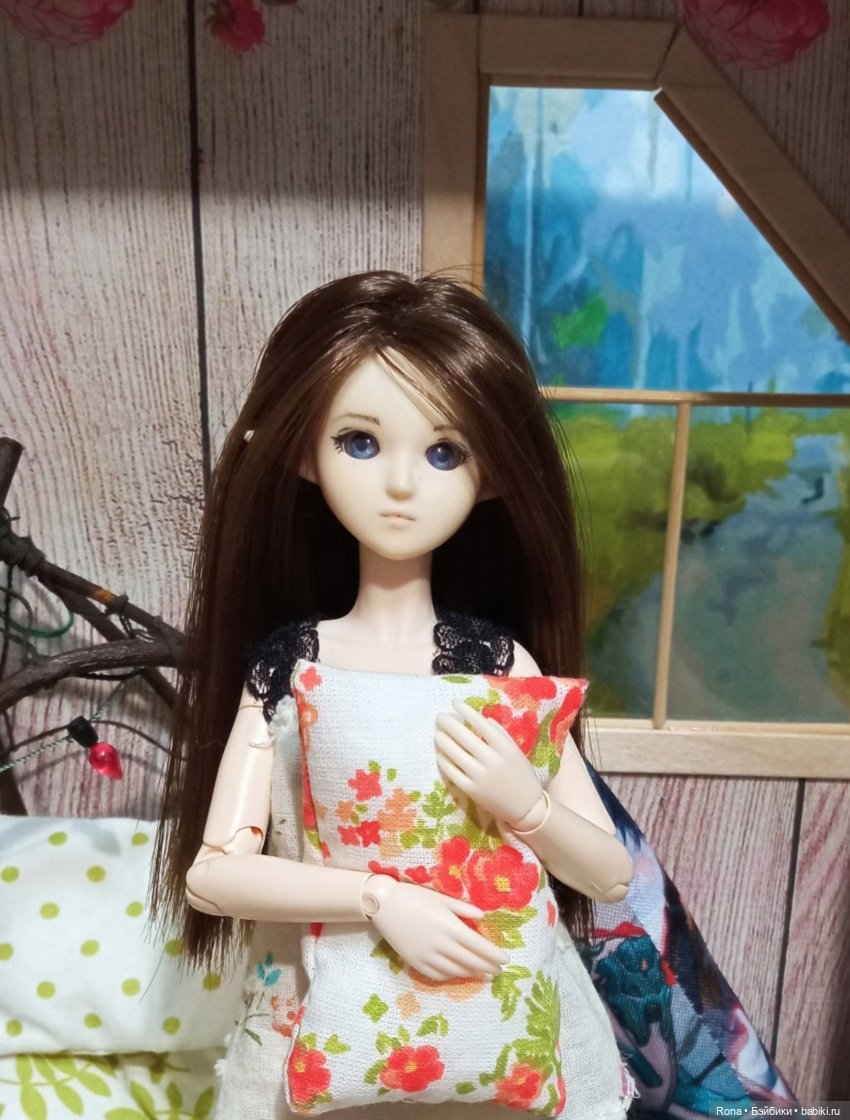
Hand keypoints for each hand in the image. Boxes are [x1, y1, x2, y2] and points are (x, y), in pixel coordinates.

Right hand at [365, 875, 508, 980]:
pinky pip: (437, 975)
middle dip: (488, 967)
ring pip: (455, 971)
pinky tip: (457, 973)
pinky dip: (450, 976)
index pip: (480, 947)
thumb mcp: (442, 898)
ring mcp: (427, 956)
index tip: (506, 960)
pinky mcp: (415, 962)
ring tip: (482, 973)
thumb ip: (463, 909)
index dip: (494, 955)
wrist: (384, 905)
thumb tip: (483, 918)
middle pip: (471, 961)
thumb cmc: (415, 896)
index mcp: (451, 927)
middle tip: (499, 971)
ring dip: (471, 973)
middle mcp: (442, 945)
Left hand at [435, 700, 543, 826]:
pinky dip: (444, 761)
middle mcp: (492, 760)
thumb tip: (480, 717)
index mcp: (504, 747)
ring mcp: (480, 776)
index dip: (465, 711)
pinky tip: (440, 753)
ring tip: (437, 733)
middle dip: (448, 723)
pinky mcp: (472, 790)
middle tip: (439, 716)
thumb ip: (499, 733)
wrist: (526, 807)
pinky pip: (452, 772)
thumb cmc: (521, 774)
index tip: (454, 703)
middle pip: (463, 736)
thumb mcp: (515, 750)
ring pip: (454, 753)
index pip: (480, 723)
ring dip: (443, 740)